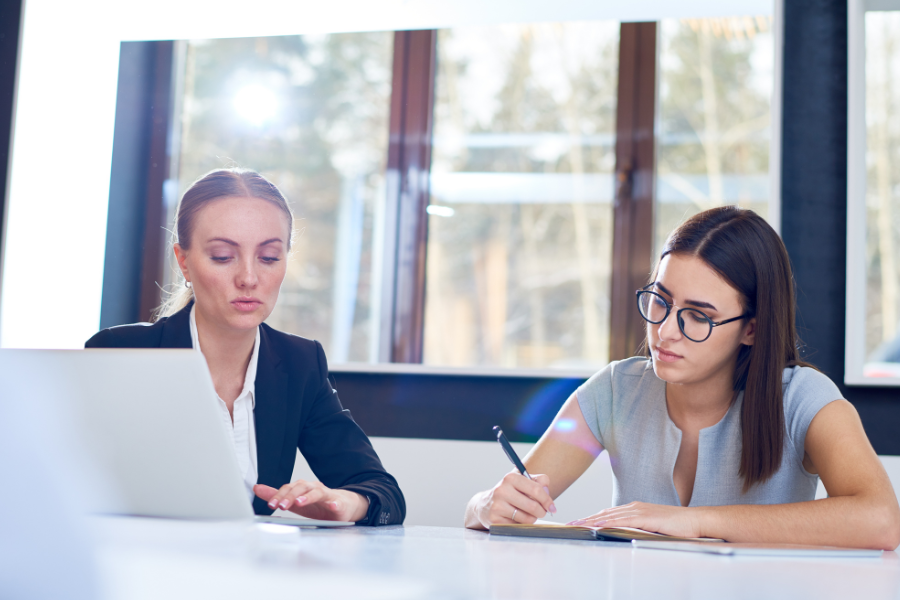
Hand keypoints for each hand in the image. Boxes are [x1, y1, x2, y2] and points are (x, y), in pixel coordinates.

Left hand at [254, 479, 368, 522]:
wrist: (343, 506)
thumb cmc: (318, 505)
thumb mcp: (295, 502)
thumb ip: (277, 496)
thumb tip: (257, 488)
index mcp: (303, 488)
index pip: (289, 488)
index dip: (279, 495)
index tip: (270, 504)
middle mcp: (314, 488)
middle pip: (301, 487)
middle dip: (290, 496)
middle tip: (281, 505)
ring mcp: (328, 495)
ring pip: (318, 492)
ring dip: (308, 497)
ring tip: (300, 503)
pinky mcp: (339, 503)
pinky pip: (337, 502)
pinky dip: (335, 504)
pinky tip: (333, 506)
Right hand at [474, 472, 556, 528]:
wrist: (485, 505)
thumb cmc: (510, 493)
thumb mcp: (522, 482)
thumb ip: (539, 482)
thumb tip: (547, 491)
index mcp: (510, 478)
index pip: (536, 489)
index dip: (547, 500)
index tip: (552, 507)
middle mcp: (502, 490)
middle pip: (533, 506)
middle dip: (542, 512)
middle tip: (541, 512)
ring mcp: (497, 506)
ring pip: (527, 518)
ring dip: (532, 519)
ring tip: (527, 514)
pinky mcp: (495, 520)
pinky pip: (518, 526)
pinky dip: (521, 525)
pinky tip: (516, 519)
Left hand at [567, 501, 703, 538]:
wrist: (695, 521)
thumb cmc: (676, 526)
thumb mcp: (652, 527)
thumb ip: (638, 528)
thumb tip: (623, 535)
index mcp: (634, 508)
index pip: (608, 514)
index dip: (591, 518)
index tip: (578, 523)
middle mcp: (634, 507)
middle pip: (604, 513)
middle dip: (586, 519)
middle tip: (570, 524)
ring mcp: (639, 511)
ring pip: (610, 516)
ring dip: (592, 521)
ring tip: (578, 526)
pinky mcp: (646, 517)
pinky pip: (622, 521)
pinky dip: (608, 523)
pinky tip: (598, 526)